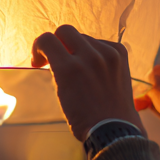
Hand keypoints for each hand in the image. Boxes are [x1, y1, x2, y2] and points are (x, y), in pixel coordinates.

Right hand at [31, 25, 141, 140]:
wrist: (114, 129)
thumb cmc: (84, 118)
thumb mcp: (61, 93)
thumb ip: (58, 69)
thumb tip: (55, 54)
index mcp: (69, 69)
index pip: (46, 39)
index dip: (38, 47)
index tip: (40, 61)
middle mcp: (89, 56)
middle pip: (65, 31)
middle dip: (57, 43)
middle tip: (57, 59)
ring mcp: (107, 54)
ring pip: (84, 37)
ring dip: (77, 48)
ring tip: (80, 67)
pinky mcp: (120, 55)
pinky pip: (102, 42)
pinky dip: (95, 51)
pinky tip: (95, 67)